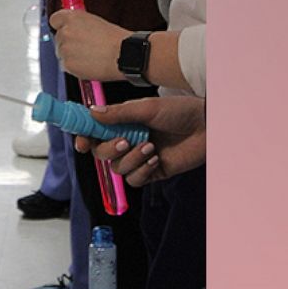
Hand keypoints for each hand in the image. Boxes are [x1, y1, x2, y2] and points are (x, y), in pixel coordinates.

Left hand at [49, 9, 129, 80]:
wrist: (123, 54)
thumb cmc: (115, 39)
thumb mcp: (95, 21)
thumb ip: (79, 23)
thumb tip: (73, 26)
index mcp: (72, 17)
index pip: (54, 20)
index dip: (61, 26)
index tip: (66, 30)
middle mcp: (65, 32)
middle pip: (58, 38)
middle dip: (68, 43)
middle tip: (84, 47)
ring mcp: (65, 49)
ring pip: (61, 53)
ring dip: (71, 55)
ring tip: (89, 55)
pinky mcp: (67, 64)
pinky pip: (66, 66)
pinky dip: (75, 67)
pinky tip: (89, 63)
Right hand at [75, 96, 206, 186]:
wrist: (206, 126)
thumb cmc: (179, 111)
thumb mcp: (147, 108)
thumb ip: (119, 113)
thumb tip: (92, 112)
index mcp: (123, 122)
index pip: (94, 132)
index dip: (84, 138)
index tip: (81, 143)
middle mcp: (128, 140)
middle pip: (101, 154)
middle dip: (109, 150)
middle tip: (125, 141)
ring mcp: (139, 157)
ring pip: (117, 169)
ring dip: (131, 159)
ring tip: (151, 146)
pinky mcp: (152, 172)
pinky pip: (134, 180)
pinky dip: (142, 171)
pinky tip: (156, 159)